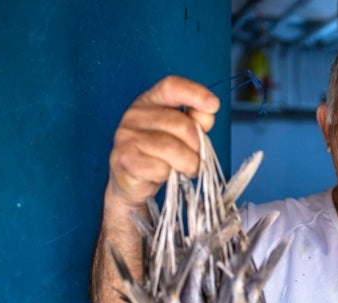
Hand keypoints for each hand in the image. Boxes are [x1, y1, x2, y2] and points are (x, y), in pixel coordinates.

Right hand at [108, 75, 220, 205]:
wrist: (131, 181)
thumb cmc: (159, 155)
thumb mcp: (181, 134)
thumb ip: (196, 121)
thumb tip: (208, 113)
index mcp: (151, 101)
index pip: (172, 86)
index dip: (195, 93)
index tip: (214, 105)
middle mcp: (135, 114)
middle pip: (182, 125)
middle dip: (197, 147)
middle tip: (197, 159)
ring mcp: (126, 135)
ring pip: (172, 148)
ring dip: (188, 164)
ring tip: (186, 169)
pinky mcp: (124, 158)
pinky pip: (159, 168)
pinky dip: (169, 175)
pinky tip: (163, 175)